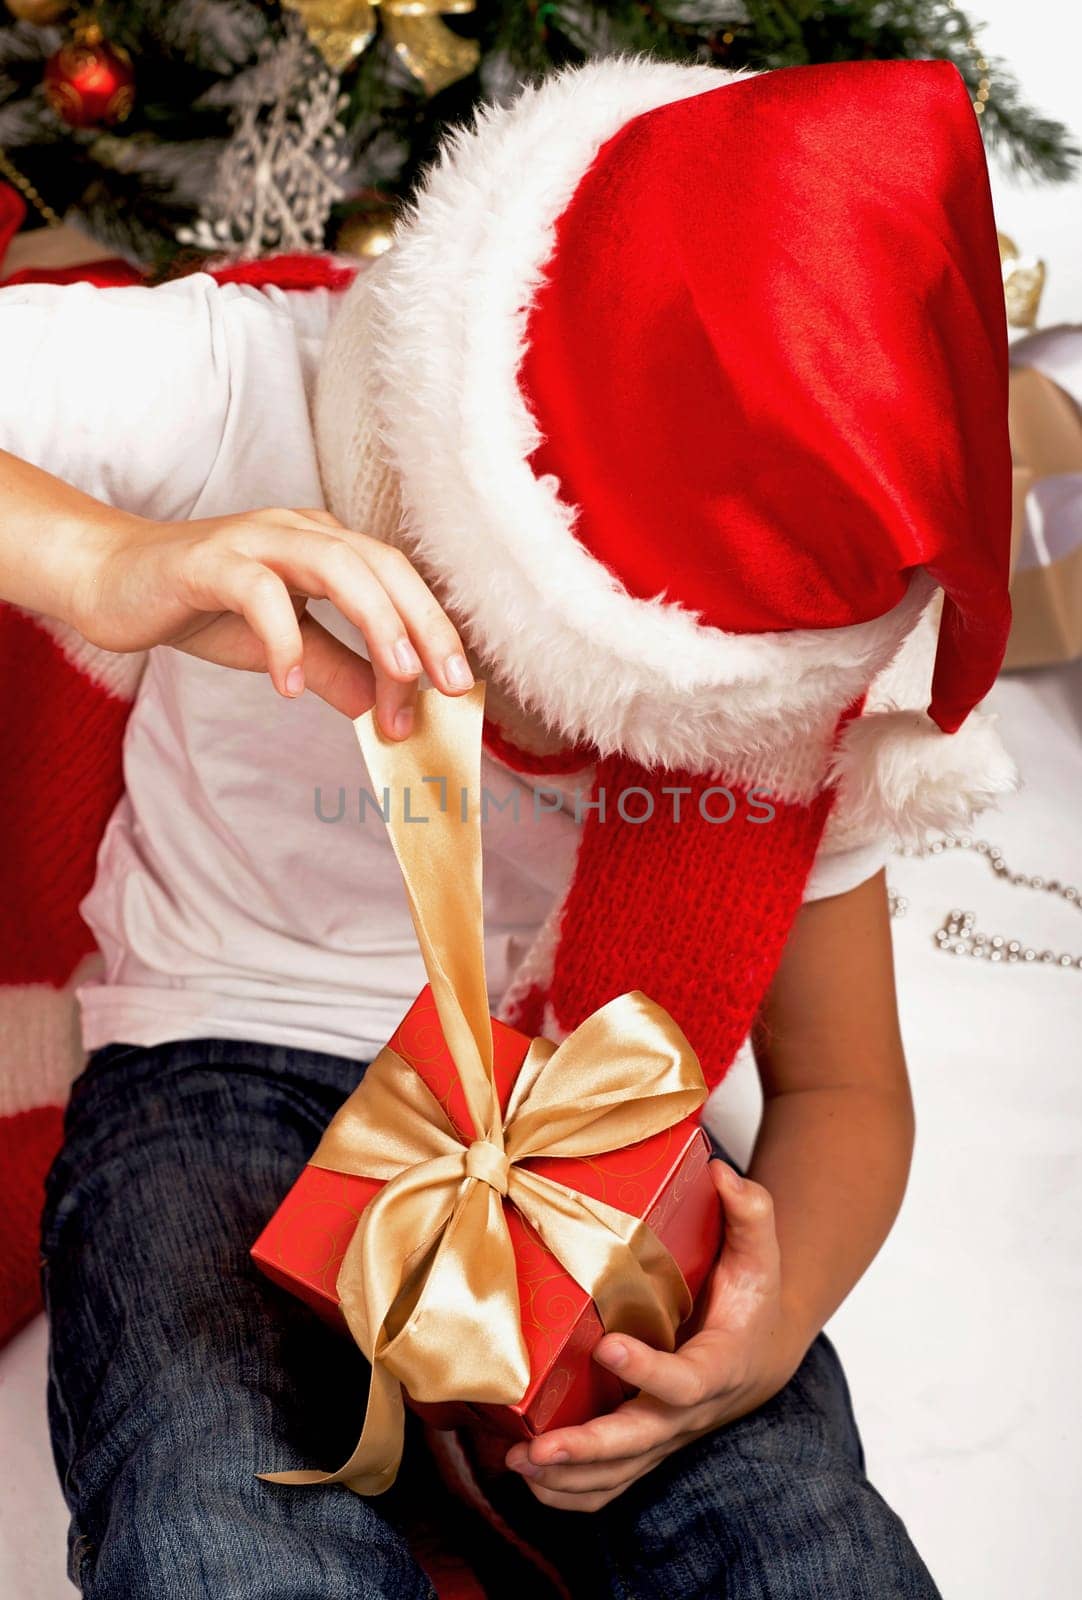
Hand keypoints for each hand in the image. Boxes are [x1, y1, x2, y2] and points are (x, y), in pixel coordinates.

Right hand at [69, 505, 473, 736]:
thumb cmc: (200, 606)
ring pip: (335, 564)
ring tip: (399, 677)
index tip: (456, 692)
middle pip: (382, 565)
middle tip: (451, 685)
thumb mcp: (282, 646)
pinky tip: (290, 687)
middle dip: (425, 624)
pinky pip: (258, 590)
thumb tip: (388, 711)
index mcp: (326, 547)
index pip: (398, 581)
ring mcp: (253, 539)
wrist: (108, 581)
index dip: (433, 631)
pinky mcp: (206, 561)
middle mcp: (299, 531)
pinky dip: (283, 639)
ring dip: (377, 620)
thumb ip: (337, 670)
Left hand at [505, 1162, 811, 1512]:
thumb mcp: (760, 1253)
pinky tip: (528, 1477)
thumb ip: (749, 1212)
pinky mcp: (644, 1446)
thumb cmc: (753, 1298)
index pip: (684, 1381)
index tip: (609, 1347)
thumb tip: (720, 1173)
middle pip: (641, 1444)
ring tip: (517, 1463)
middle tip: (538, 1449)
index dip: (647, 1371)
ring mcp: (665, 1435)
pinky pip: (609, 1486)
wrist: (759, 1354)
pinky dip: (569, 1492)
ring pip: (620, 1475)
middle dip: (588, 1450)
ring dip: (568, 1479)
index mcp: (719, 1366)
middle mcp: (690, 1412)